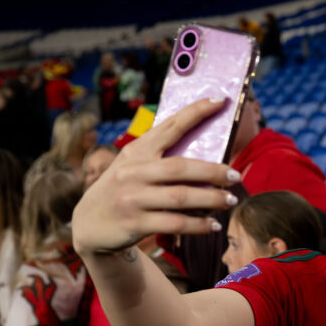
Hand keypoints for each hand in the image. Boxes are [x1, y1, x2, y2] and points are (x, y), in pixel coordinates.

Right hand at [71, 97, 240, 255]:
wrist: (90, 224)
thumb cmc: (124, 190)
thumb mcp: (133, 167)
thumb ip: (161, 158)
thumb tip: (209, 154)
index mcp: (136, 151)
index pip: (170, 127)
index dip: (196, 112)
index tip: (220, 100)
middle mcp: (133, 172)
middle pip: (180, 167)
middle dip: (213, 171)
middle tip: (236, 175)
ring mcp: (132, 198)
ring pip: (181, 197)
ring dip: (211, 199)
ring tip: (230, 200)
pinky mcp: (135, 223)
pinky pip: (175, 223)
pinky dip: (198, 224)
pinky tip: (214, 225)